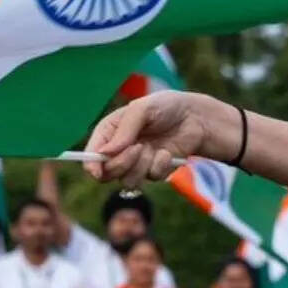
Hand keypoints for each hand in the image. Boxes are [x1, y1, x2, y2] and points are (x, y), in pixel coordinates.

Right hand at [84, 91, 208, 185]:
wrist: (196, 116)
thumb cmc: (166, 106)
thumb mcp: (142, 109)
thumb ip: (124, 130)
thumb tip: (105, 153)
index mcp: (110, 133)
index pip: (91, 155)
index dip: (91, 165)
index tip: (96, 170)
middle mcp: (120, 151)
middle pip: (107, 173)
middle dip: (121, 164)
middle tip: (138, 148)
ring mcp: (138, 162)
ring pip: (128, 181)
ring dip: (141, 165)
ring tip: (154, 148)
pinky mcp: (155, 170)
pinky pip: (152, 177)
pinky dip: (160, 165)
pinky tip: (168, 152)